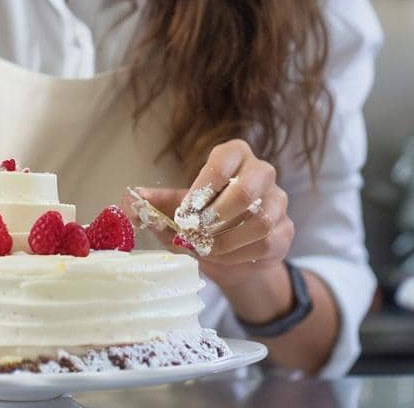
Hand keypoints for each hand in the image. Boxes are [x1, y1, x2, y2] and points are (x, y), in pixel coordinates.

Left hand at [128, 139, 291, 289]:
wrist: (227, 255)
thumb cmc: (199, 222)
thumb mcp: (174, 211)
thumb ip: (153, 204)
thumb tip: (127, 201)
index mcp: (234, 157)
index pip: (227, 156)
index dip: (205, 183)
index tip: (186, 210)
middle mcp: (261, 173)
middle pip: (248, 187)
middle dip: (217, 215)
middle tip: (195, 232)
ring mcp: (279, 202)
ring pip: (261, 219)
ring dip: (227, 240)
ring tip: (205, 249)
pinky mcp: (286, 231)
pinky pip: (267, 243)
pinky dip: (240, 255)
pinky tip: (222, 258)